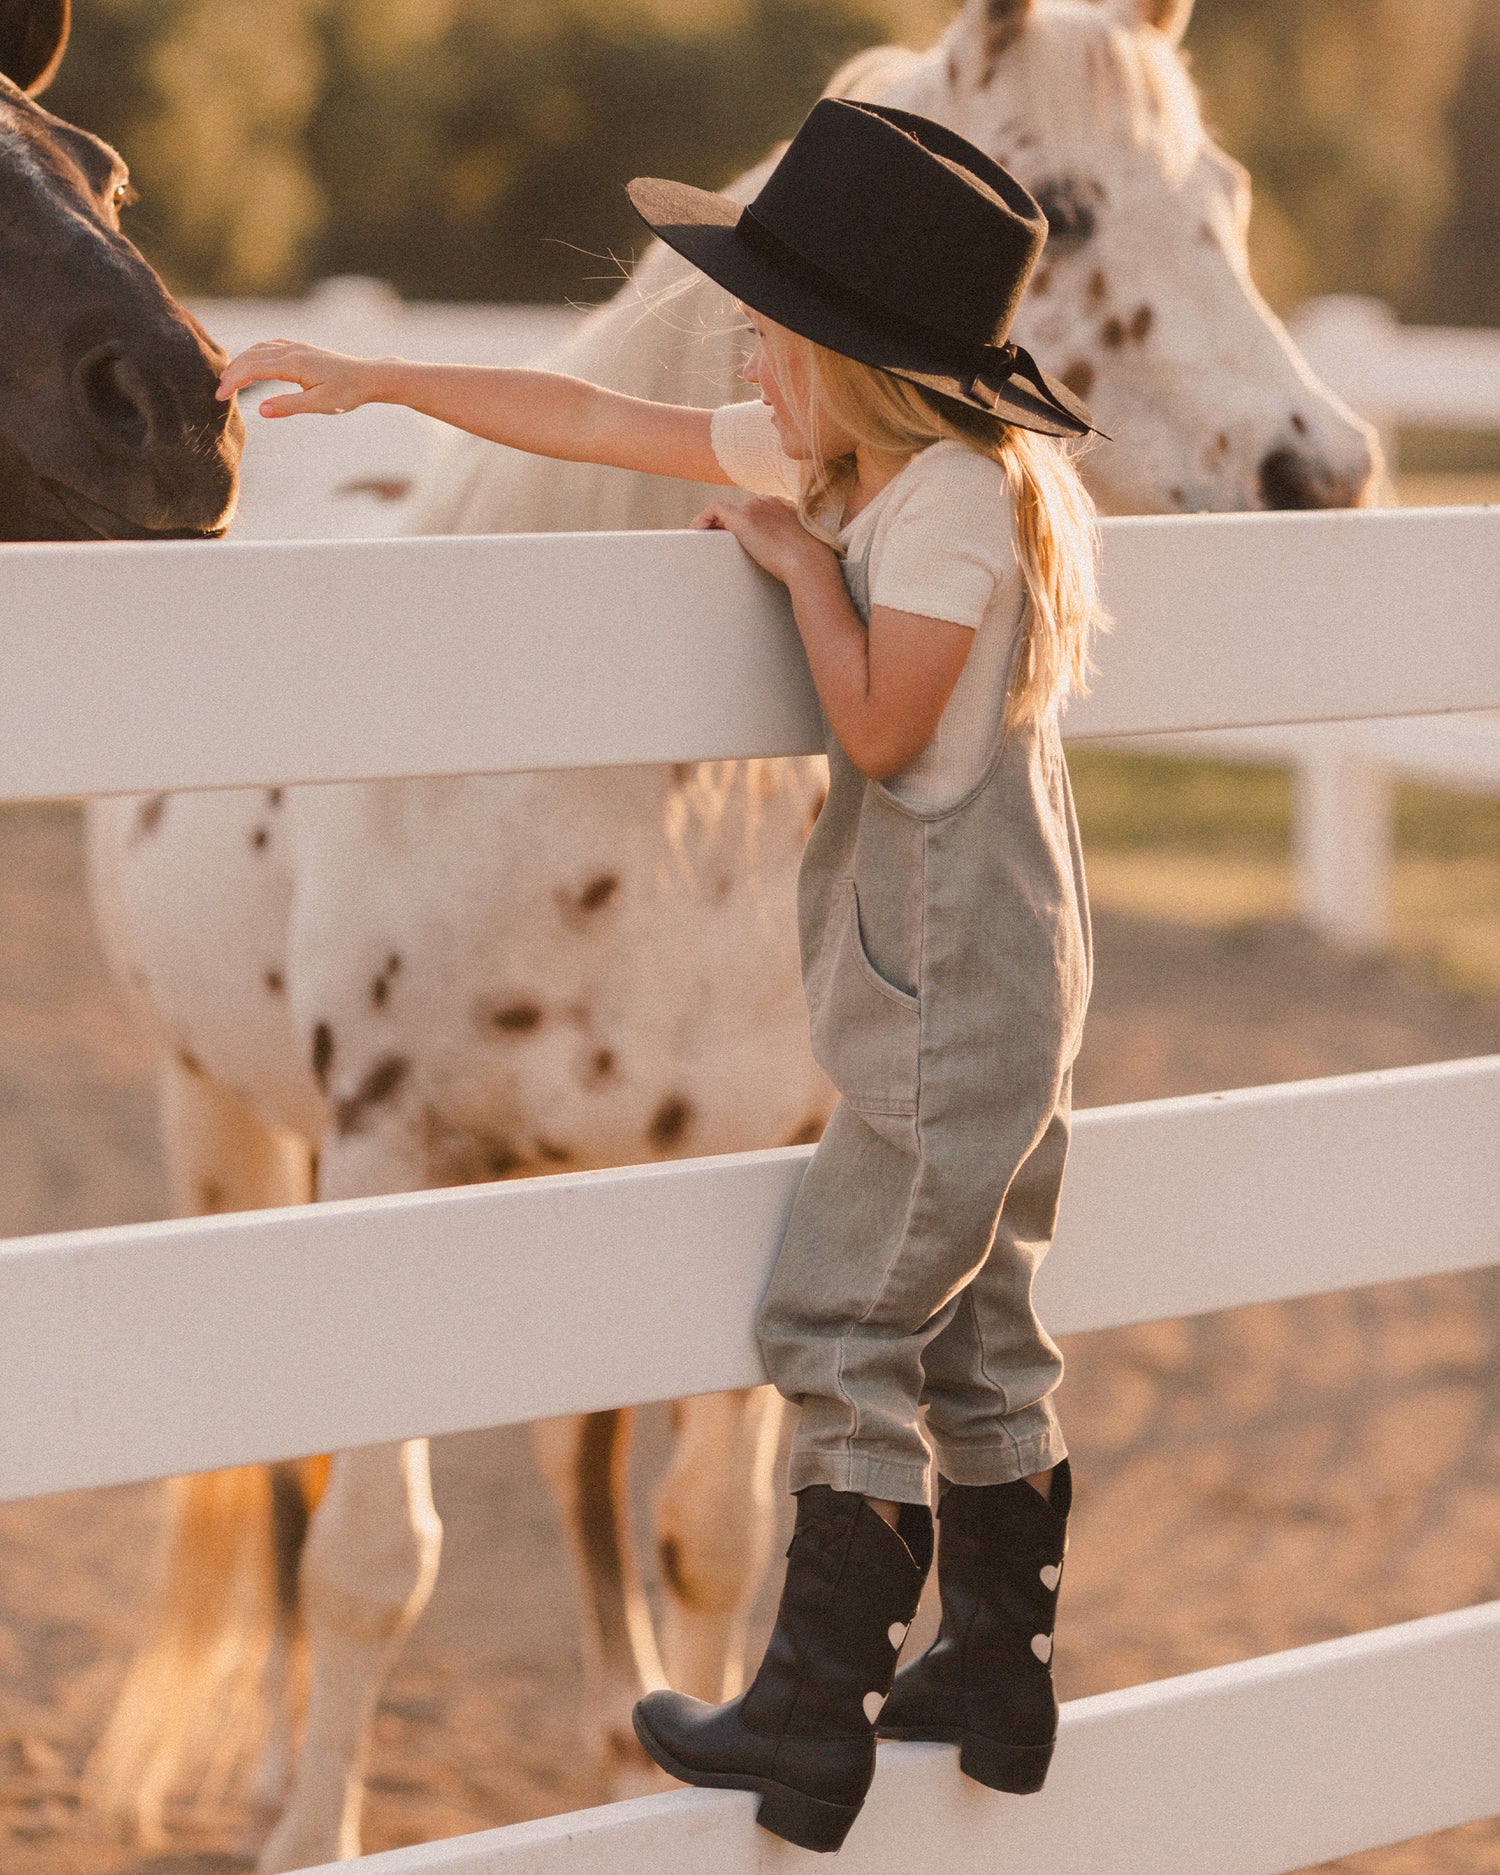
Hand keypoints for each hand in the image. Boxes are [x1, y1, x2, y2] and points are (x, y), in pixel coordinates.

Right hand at [216, 339, 390, 417]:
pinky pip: (269, 347)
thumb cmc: (346, 393)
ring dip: (241, 361)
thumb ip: (289, 406)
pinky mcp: (300, 349)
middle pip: (251, 356)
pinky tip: (250, 363)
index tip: (220, 397)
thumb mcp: (319, 405)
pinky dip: (254, 354)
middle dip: (232, 372)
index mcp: (293, 363)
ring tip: (229, 379)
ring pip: (259, 349)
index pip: (253, 369)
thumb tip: (261, 410)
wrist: (368, 377)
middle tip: (219, 392)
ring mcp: (296, 347)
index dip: (233, 381)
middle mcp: (291, 350)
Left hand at [690, 496, 836, 588]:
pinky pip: (715, 509)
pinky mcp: (744, 519)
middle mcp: (768, 502)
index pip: (758, 508)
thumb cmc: (811, 564)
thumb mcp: (803, 549)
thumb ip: (792, 546)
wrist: (809, 563)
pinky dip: (704, 517)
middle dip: (728, 524)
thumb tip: (787, 561)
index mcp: (784, 507)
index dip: (745, 522)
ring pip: (728, 511)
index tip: (741, 538)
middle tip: (717, 540)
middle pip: (741, 509)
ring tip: (706, 538)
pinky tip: (696, 530)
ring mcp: (755, 509)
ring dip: (715, 525)